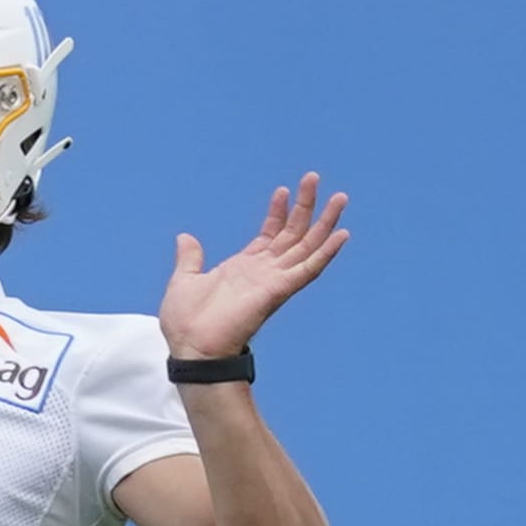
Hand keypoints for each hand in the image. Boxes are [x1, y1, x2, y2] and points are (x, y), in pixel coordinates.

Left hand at [160, 172, 349, 359]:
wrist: (190, 348)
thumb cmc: (186, 322)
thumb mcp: (184, 280)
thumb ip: (190, 258)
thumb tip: (185, 237)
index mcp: (244, 268)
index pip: (269, 235)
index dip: (277, 212)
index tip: (282, 190)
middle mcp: (264, 272)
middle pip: (293, 234)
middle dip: (305, 206)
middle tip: (313, 178)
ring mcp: (274, 281)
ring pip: (307, 246)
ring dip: (324, 222)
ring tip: (340, 197)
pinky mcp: (278, 291)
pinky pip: (308, 270)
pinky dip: (325, 253)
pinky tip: (341, 235)